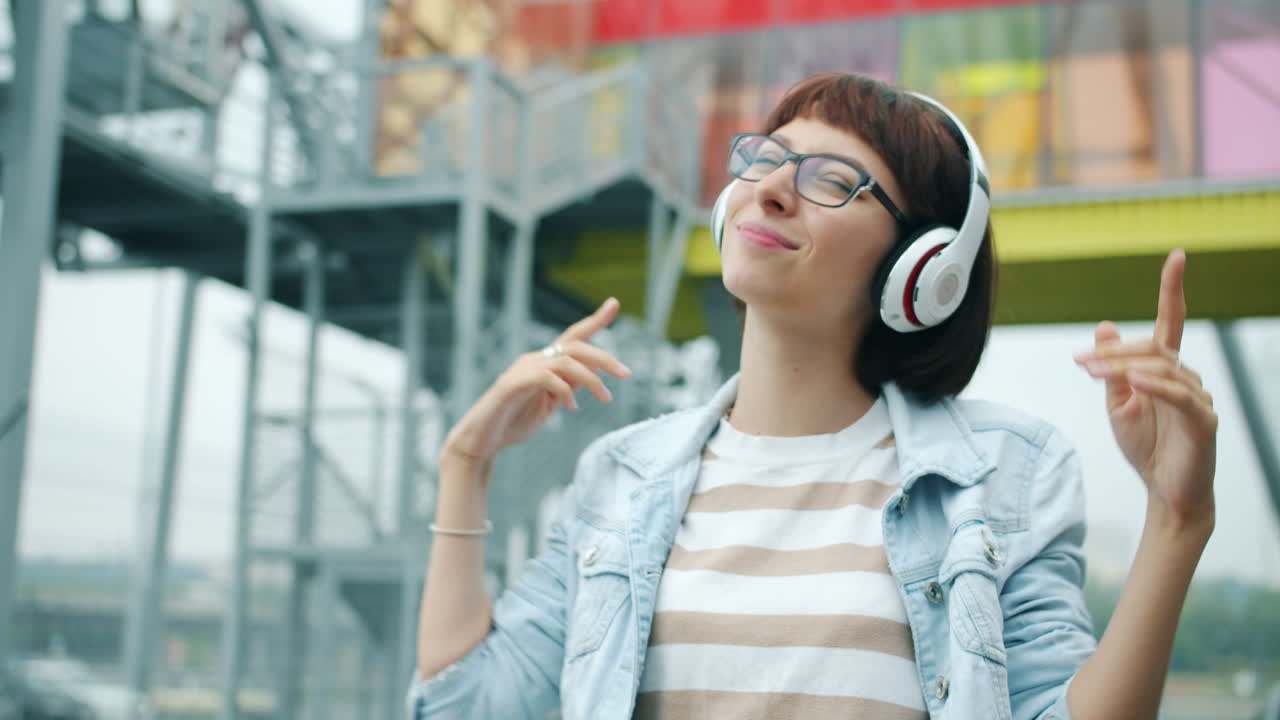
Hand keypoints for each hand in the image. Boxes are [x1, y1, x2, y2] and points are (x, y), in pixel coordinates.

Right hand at [442, 298, 631, 468]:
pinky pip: (546, 378)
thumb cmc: (513, 422)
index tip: (614, 303)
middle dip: (604, 356)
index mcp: (544, 363)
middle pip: (574, 344)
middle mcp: (533, 359)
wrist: (482, 441)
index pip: (572, 336)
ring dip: (591, 378)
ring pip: (565, 360)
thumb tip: (592, 377)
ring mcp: (521, 369)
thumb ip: (568, 389)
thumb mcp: (549, 405)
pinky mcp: (512, 384)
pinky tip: (571, 408)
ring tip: (606, 398)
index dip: (594, 320)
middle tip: (626, 374)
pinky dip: (564, 391)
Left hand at [1073, 249, 1217, 529]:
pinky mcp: (1203, 421)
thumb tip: (1103, 328)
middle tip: (1080, 362)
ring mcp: (1198, 398)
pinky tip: (1136, 382)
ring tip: (1093, 372)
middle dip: (1114, 353)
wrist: (1165, 492)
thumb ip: (1111, 369)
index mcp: (1164, 370)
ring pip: (1162, 368)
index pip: (1170, 322)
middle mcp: (1186, 377)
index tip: (1176, 256)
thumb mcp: (1118, 404)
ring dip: (1124, 367)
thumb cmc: (1146, 447)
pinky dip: (1156, 386)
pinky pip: (1179, 396)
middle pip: (1153, 347)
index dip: (1172, 290)